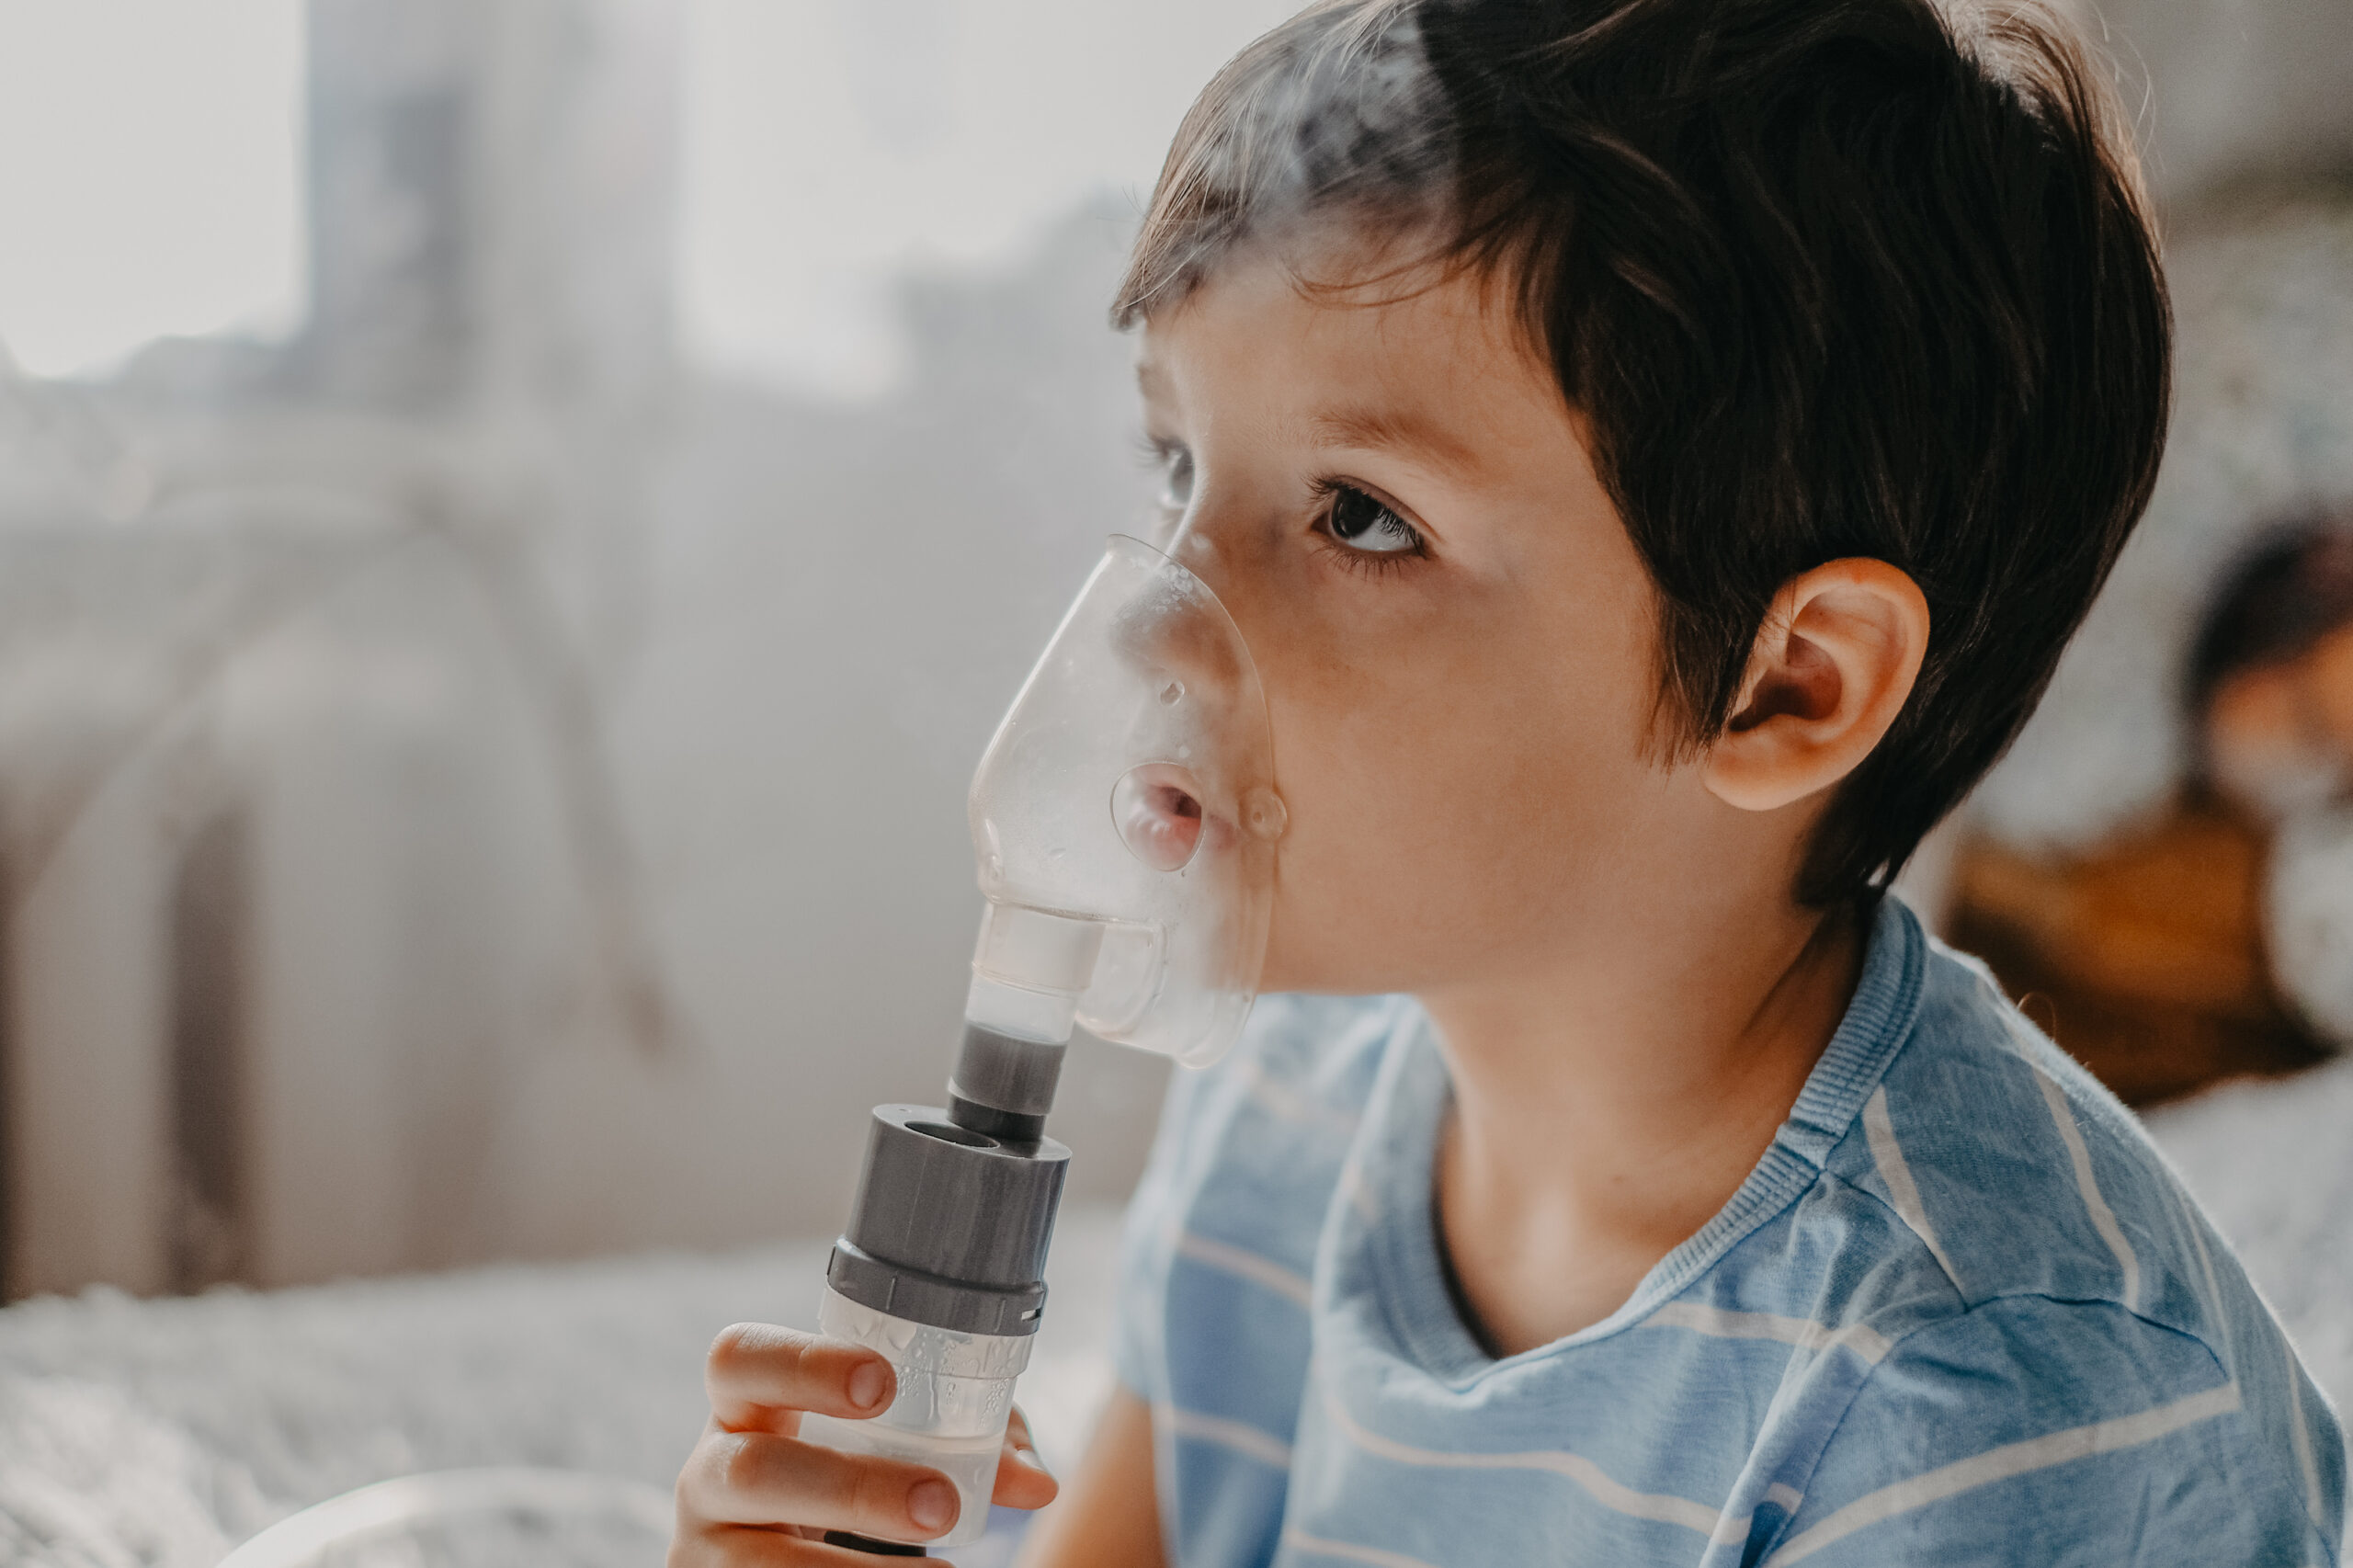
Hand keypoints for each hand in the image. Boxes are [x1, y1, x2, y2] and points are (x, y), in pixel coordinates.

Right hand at [671, 1322, 1057, 1562]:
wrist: (798, 1557)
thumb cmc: (852, 1477)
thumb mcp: (895, 1449)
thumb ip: (968, 1445)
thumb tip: (1034, 1482)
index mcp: (748, 1407)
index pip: (739, 1358)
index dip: (802, 1364)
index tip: (883, 1385)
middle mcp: (711, 1472)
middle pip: (751, 1470)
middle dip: (851, 1488)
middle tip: (939, 1505)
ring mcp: (709, 1546)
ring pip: (757, 1559)